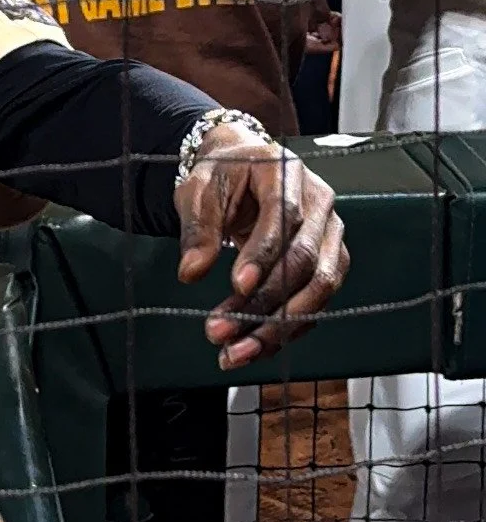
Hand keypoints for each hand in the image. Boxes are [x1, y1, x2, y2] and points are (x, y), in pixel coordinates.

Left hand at [174, 124, 347, 370]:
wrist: (241, 169)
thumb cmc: (222, 175)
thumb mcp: (199, 190)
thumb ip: (197, 229)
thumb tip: (191, 272)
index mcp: (285, 172)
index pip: (284, 216)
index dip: (263, 254)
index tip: (237, 286)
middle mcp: (319, 203)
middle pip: (304, 259)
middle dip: (265, 302)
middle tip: (222, 331)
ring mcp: (330, 234)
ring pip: (318, 288)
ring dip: (277, 326)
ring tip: (235, 351)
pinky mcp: (330, 262)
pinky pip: (317, 302)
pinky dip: (287, 329)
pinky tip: (253, 347)